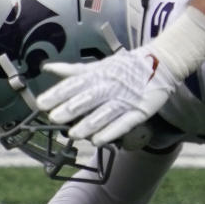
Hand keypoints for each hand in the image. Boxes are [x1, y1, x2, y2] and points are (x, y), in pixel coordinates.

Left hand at [36, 45, 179, 145]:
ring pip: (105, 112)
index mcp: (99, 73)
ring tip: (73, 134)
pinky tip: (98, 140)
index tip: (42, 103)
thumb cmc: (126, 67)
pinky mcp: (140, 111)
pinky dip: (111, 131)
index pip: (76, 83)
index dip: (59, 93)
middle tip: (54, 118)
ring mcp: (126, 98)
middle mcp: (111, 85)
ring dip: (89, 124)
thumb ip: (73, 70)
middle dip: (71, 108)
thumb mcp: (99, 65)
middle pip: (89, 97)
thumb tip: (48, 67)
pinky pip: (124, 122)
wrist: (162, 63)